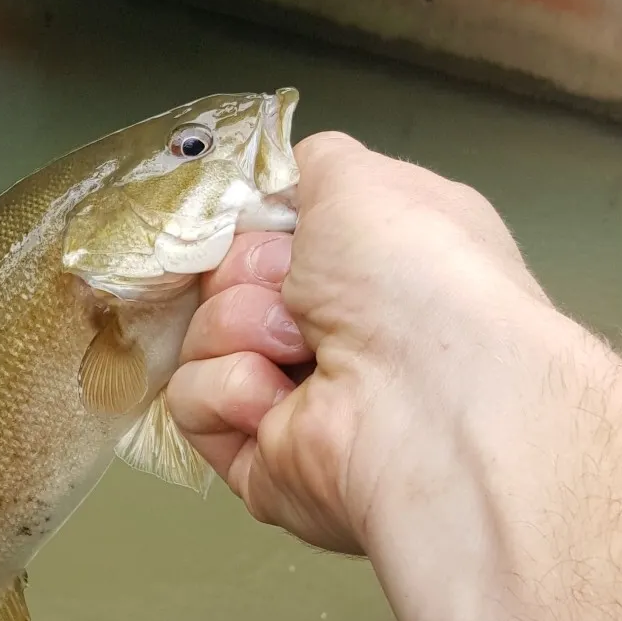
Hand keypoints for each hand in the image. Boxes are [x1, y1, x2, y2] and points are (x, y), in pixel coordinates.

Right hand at [169, 130, 557, 555]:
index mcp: (368, 268)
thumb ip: (312, 165)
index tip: (269, 223)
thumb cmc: (418, 277)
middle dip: (247, 273)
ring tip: (299, 350)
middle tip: (295, 292)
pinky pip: (192, 400)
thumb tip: (281, 181)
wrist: (428, 396)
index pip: (270, 234)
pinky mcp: (256, 455)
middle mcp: (338, 332)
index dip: (257, 225)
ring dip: (239, 328)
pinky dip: (230, 390)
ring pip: (202, 335)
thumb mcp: (364, 180)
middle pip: (227, 279)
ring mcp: (295, 397)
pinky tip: (280, 400)